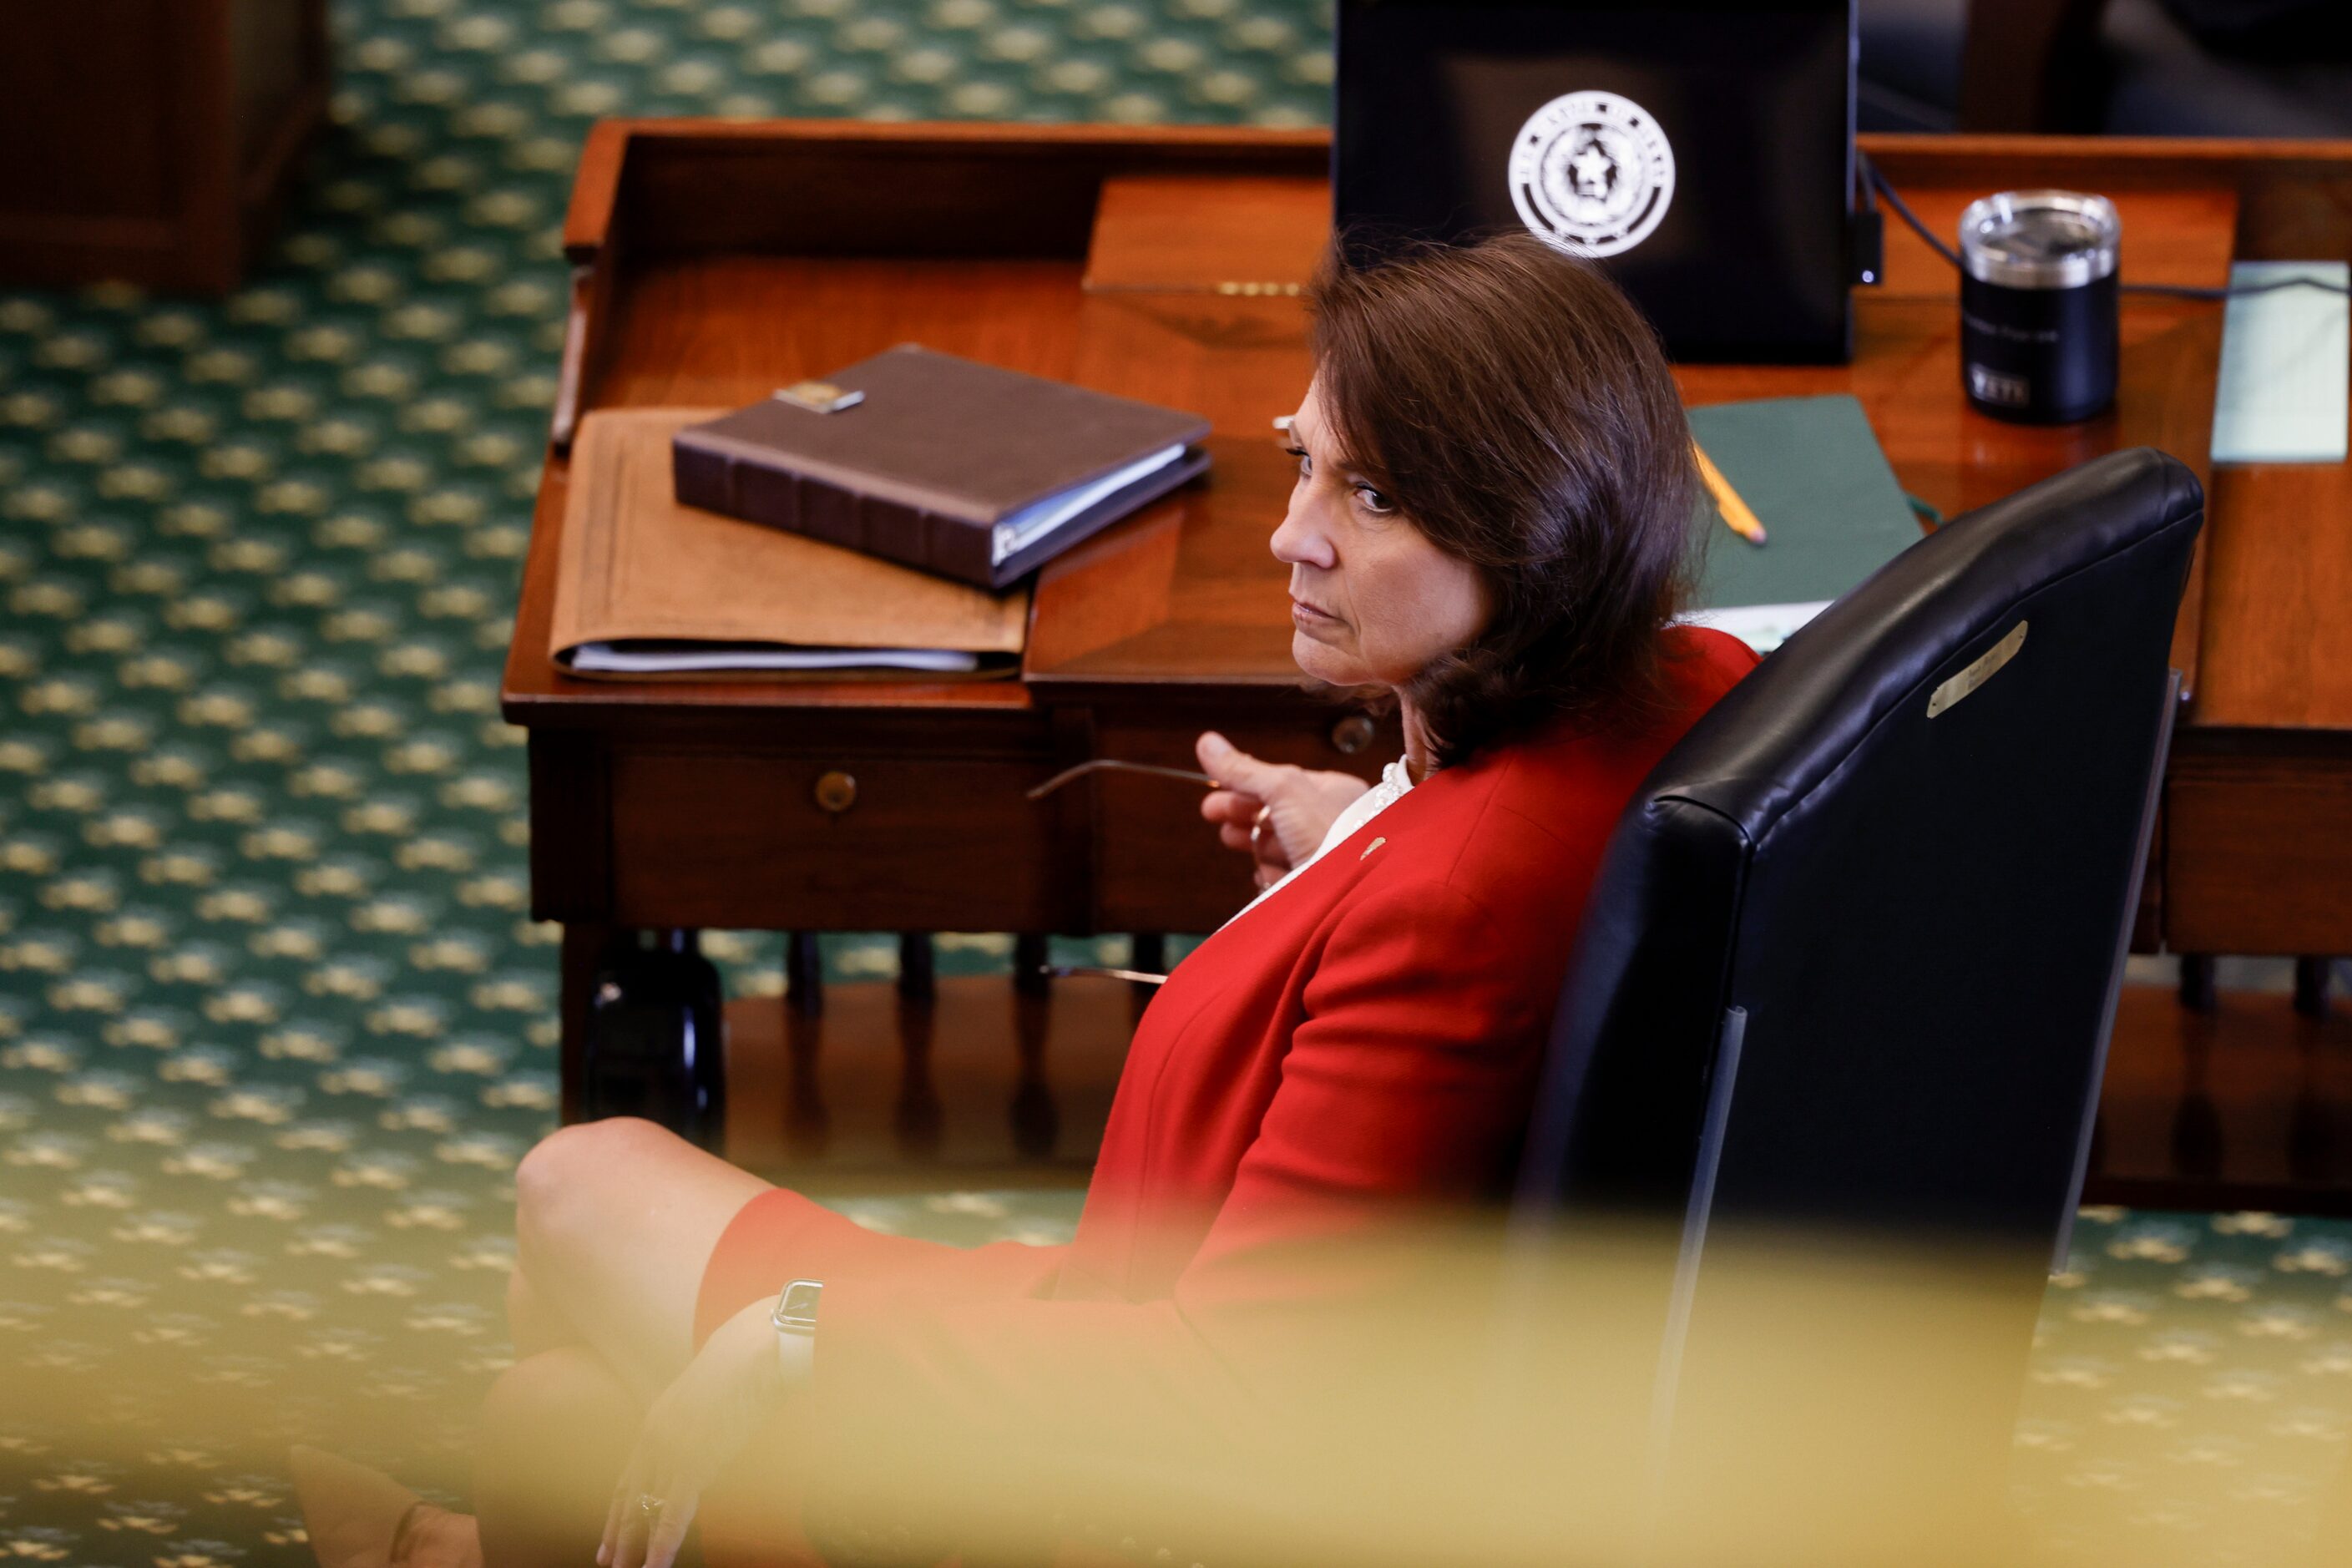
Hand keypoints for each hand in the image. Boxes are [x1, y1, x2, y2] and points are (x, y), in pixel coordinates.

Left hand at [599, 1298, 807, 1567]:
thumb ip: (698, 1424)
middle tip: (606, 1562)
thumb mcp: (709, 1398)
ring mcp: (670, 1451)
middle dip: (617, 1533)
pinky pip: (672, 1515)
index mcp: (656, 1422)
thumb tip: (707, 1441)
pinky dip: (663, 1544)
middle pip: (629, 1497)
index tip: (608, 1534)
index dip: (617, 1509)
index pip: (629, 1477)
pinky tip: (656, 1565)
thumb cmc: (743, 1366)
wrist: (754, 1349)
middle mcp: (654, 1438)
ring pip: (644, 1511)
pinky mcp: (692, 1463)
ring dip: (634, 1547)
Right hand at [1196, 731, 1373, 888]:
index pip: (1284, 783)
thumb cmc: (1326, 834)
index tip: (1214, 790)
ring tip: (1232, 839)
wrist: (1351, 895)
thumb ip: (1246, 770)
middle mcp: (1338, 823)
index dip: (1245, 783)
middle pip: (1279, 814)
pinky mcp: (1319, 888)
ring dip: (1255, 843)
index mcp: (1338, 792)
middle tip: (1211, 814)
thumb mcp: (1283, 790)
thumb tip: (1206, 741)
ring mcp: (1329, 858)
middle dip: (1243, 813)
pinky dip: (1272, 874)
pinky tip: (1261, 874)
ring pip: (1283, 846)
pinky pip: (1290, 877)